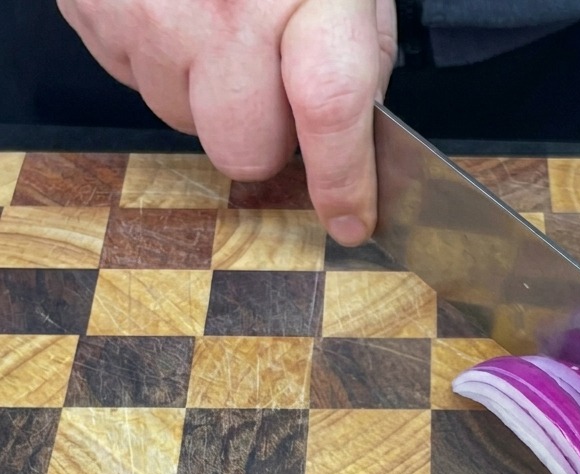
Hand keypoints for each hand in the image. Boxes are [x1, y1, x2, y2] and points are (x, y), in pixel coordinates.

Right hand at [57, 0, 396, 243]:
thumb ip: (355, 49)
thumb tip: (352, 129)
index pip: (328, 110)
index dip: (343, 180)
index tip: (352, 219)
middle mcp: (220, 8)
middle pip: (244, 149)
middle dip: (262, 131)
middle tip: (268, 78)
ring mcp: (149, 15)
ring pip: (185, 122)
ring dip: (207, 91)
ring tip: (214, 21)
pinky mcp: (95, 12)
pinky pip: (137, 81)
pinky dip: (162, 59)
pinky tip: (176, 8)